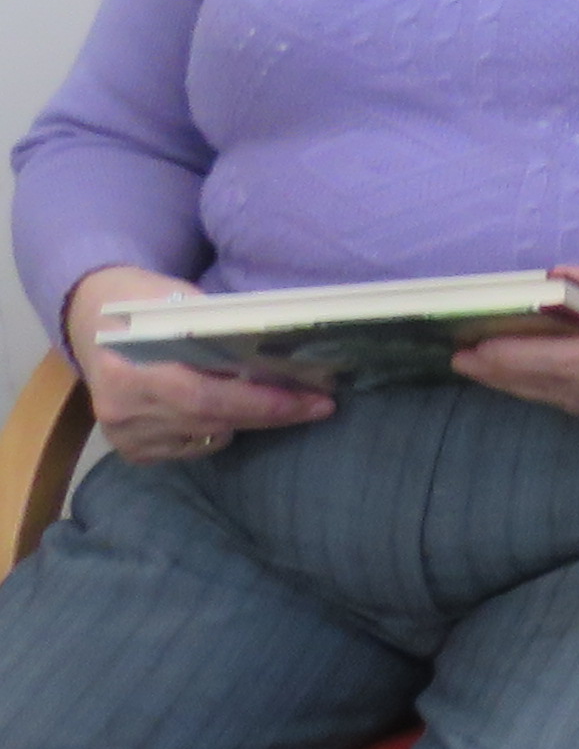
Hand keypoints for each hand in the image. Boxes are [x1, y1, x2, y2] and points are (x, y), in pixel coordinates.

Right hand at [60, 265, 328, 464]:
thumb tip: (280, 348)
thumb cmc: (143, 301)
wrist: (90, 317)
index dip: (262, 403)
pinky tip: (234, 413)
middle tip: (319, 405)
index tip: (314, 400)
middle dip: (272, 413)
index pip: (206, 397)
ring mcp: (123, 433)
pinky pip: (191, 448)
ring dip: (251, 421)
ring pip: (206, 437)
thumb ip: (219, 328)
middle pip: (211, 420)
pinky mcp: (130, 448)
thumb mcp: (179, 300)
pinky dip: (219, 431)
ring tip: (288, 404)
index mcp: (129, 369)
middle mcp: (122, 408)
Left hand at [458, 249, 578, 435]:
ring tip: (487, 365)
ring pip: (575, 404)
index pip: (570, 365)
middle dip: (509, 375)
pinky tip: (535, 376)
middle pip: (563, 391)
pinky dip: (562, 392)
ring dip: (530, 386)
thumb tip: (553, 283)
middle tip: (462, 358)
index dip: (516, 359)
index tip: (472, 349)